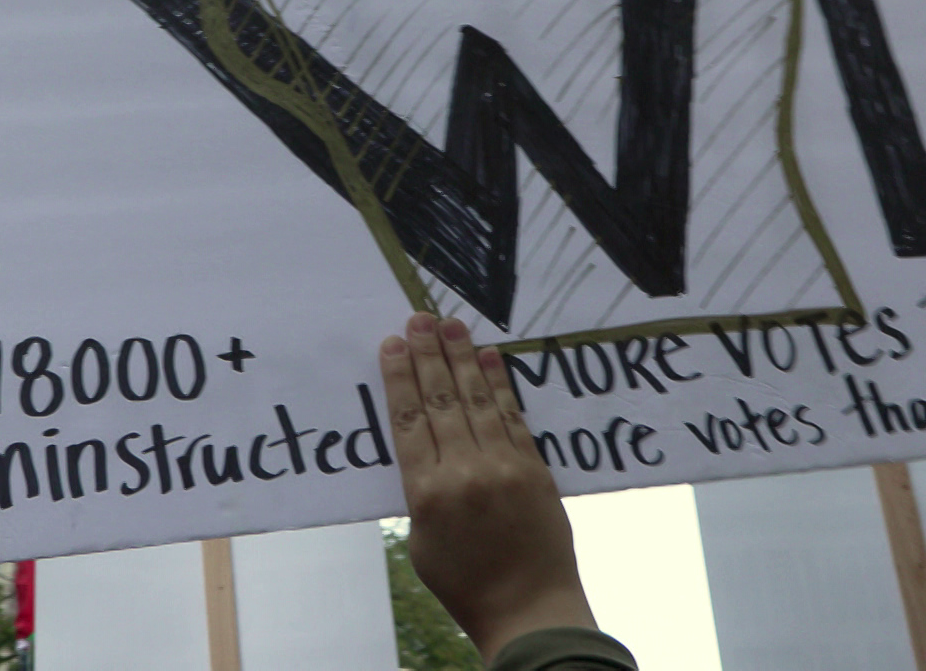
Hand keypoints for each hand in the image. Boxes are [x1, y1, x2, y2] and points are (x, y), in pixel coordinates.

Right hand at [380, 312, 595, 662]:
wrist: (528, 607)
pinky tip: (490, 358)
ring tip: (451, 325)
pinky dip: (499, 384)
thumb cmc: (467, 584)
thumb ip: (419, 492)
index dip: (399, 378)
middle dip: (427, 355)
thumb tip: (422, 449)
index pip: (408, 421)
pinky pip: (512, 416)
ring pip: (476, 400)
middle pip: (440, 400)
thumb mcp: (422, 542)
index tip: (392, 344)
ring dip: (462, 358)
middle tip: (419, 318)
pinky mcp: (533, 468)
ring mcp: (502, 466)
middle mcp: (463, 472)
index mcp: (426, 493)